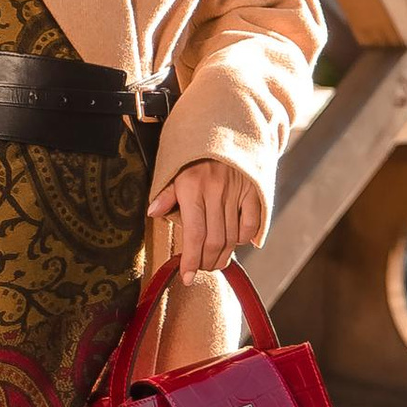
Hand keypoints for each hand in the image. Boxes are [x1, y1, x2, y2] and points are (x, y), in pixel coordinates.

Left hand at [147, 157, 260, 281]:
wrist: (225, 128)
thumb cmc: (194, 156)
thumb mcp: (174, 170)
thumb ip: (166, 194)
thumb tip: (152, 213)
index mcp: (192, 186)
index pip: (193, 233)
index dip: (191, 260)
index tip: (188, 277)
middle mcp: (216, 189)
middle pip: (214, 240)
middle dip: (206, 262)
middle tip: (201, 269)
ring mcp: (237, 190)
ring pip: (232, 236)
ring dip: (223, 256)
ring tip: (214, 262)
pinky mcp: (253, 190)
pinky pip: (250, 224)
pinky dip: (244, 239)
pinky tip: (235, 243)